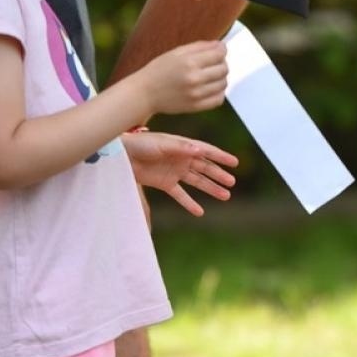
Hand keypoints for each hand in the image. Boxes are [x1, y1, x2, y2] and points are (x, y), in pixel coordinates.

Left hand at [122, 131, 237, 215]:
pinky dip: (189, 203)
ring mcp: (174, 172)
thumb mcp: (162, 144)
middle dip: (219, 175)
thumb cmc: (141, 144)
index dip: (221, 157)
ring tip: (225, 196)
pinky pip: (180, 194)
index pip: (206, 152)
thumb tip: (200, 151)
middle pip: (205, 168)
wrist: (122, 155)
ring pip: (197, 181)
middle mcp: (182, 159)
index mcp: (183, 146)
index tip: (235, 163)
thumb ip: (181, 148)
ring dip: (210, 188)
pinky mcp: (165, 183)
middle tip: (232, 183)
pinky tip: (200, 212)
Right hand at [137, 40, 228, 114]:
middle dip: (222, 63)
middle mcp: (194, 78)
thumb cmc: (159, 69)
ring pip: (223, 84)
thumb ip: (199, 47)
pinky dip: (219, 92)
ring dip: (221, 77)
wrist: (145, 93)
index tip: (220, 50)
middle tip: (214, 62)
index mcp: (189, 62)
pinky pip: (218, 99)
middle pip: (223, 69)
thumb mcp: (176, 53)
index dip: (222, 50)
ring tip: (211, 75)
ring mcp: (196, 94)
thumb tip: (220, 45)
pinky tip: (211, 87)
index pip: (219, 54)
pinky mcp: (196, 106)